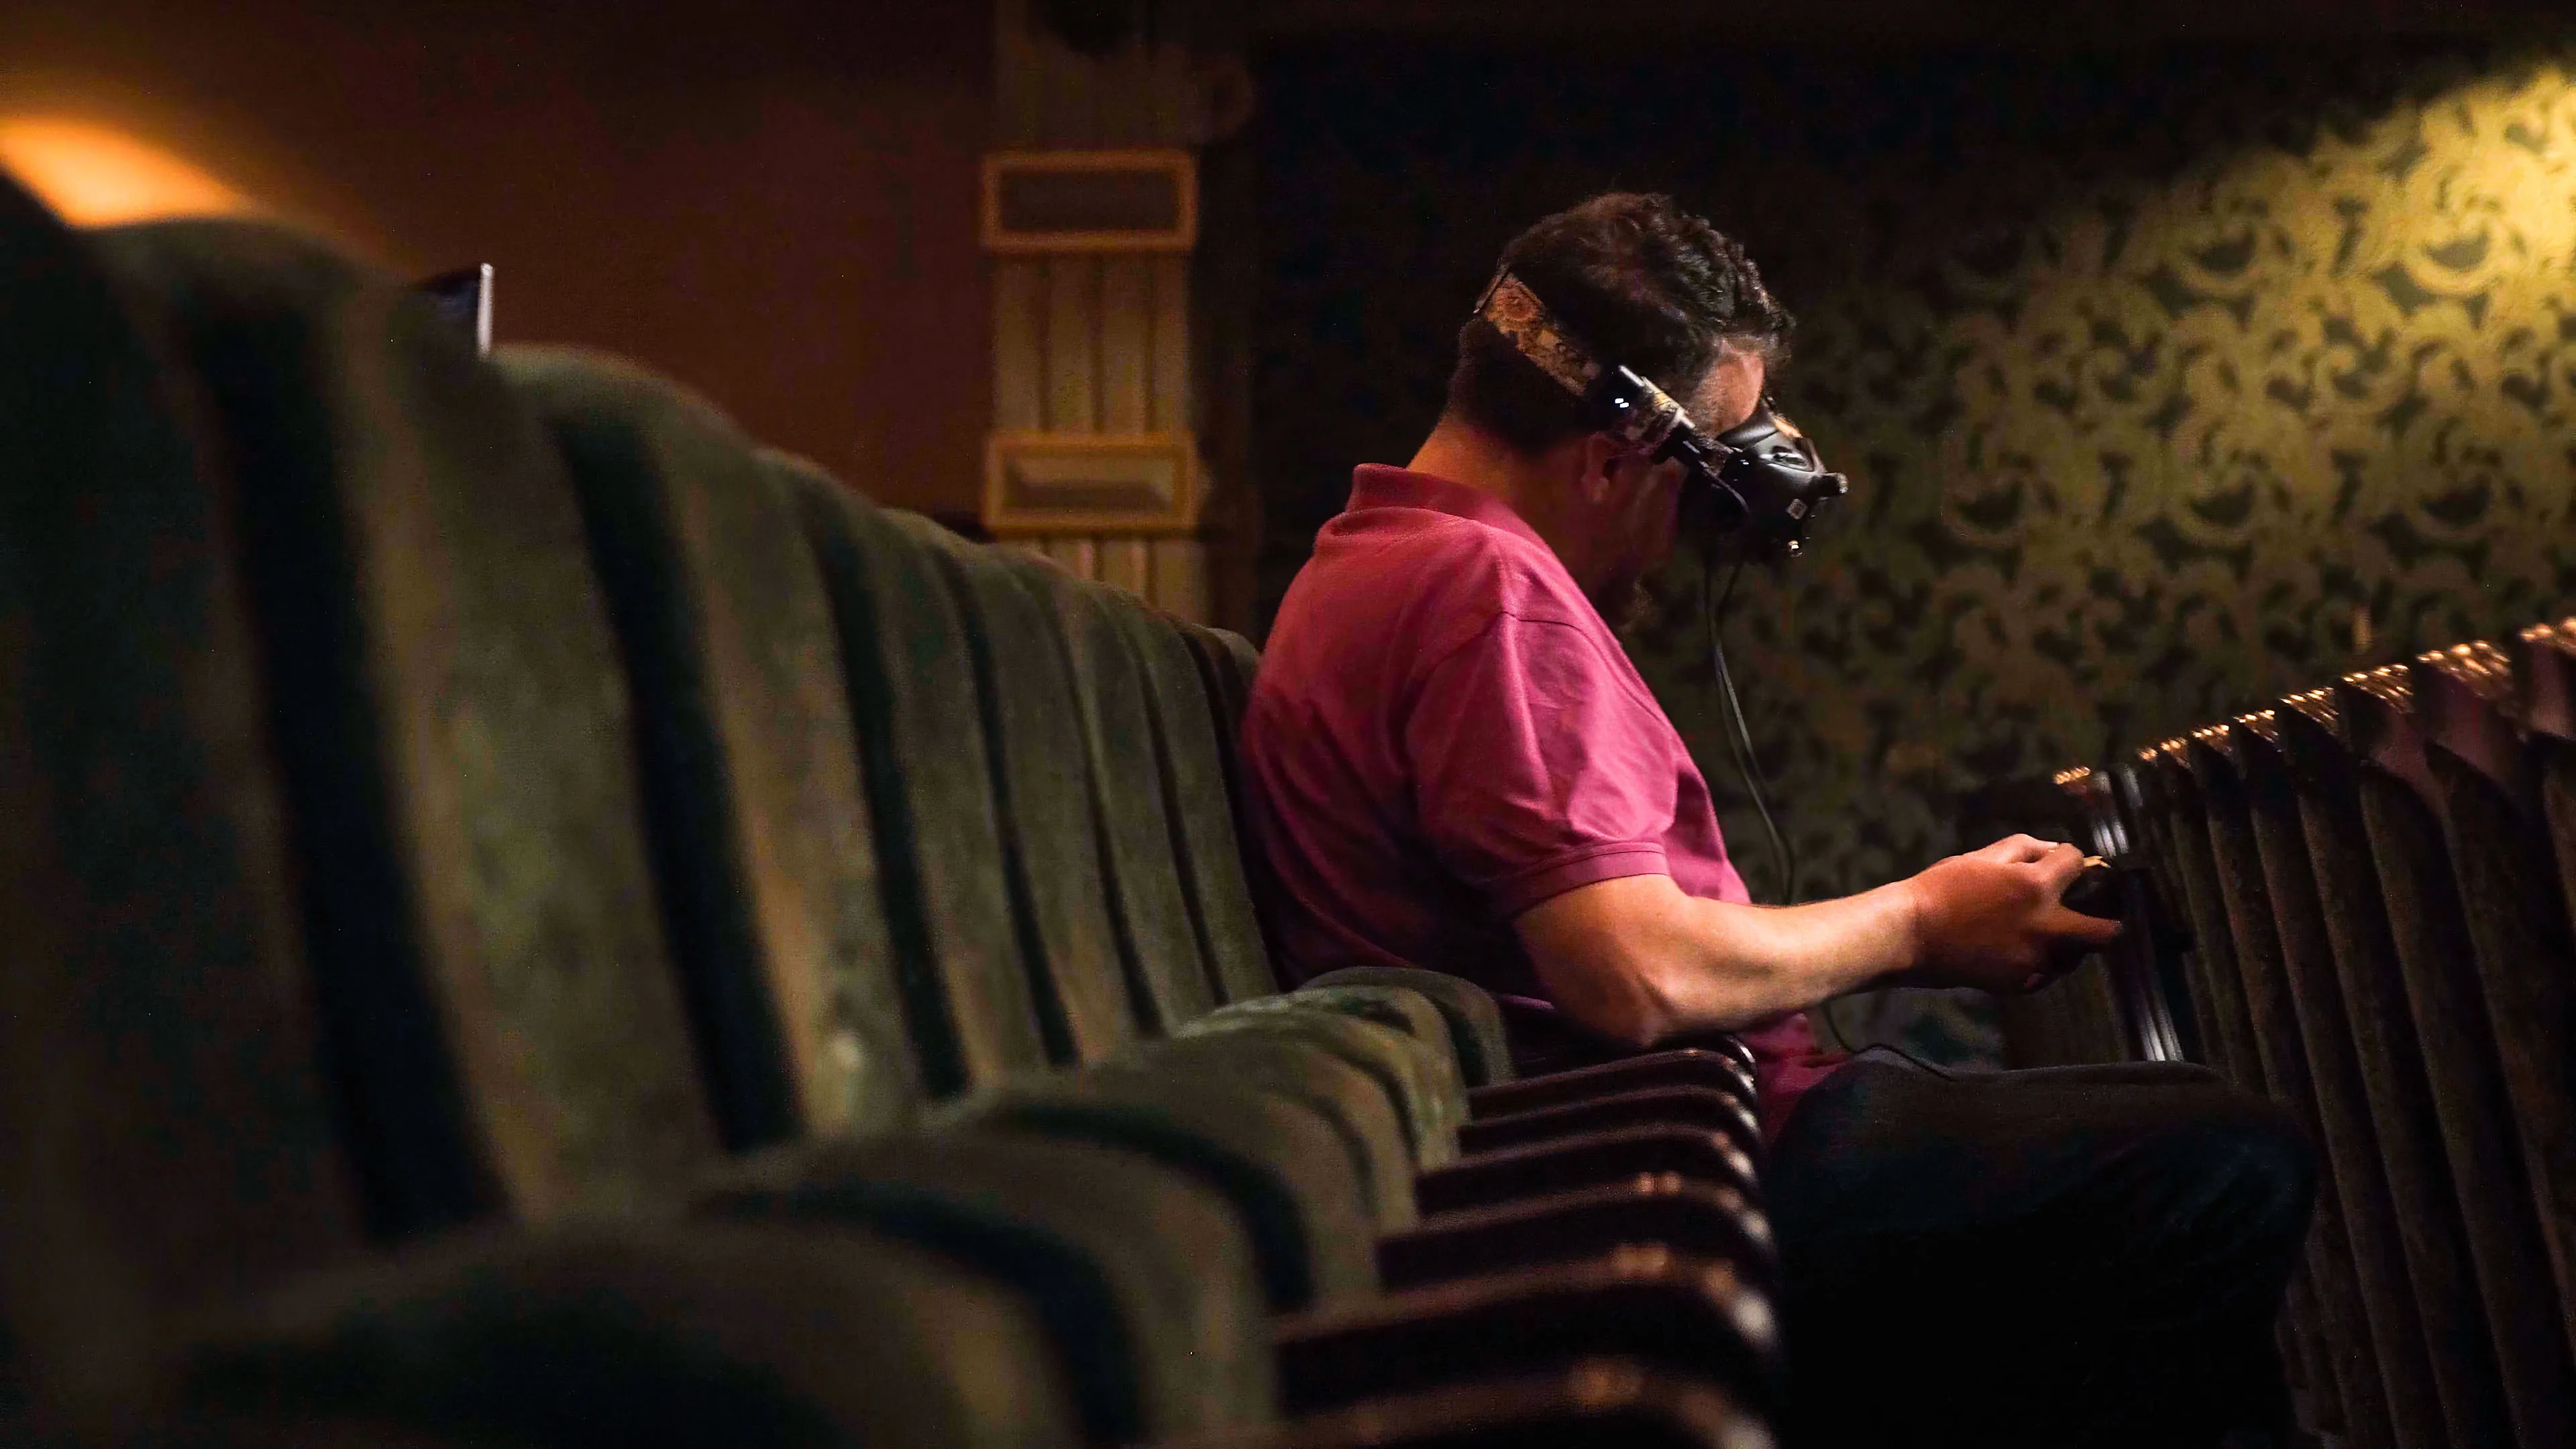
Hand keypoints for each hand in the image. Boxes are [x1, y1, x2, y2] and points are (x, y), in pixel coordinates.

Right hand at [1900, 836, 2123, 993]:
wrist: (1910, 934)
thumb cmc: (1942, 888)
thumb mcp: (1982, 857)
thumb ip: (2025, 848)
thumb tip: (2053, 851)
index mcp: (2036, 887)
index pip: (2076, 863)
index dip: (2070, 859)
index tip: (2064, 864)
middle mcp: (2045, 927)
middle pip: (2105, 932)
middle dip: (2107, 921)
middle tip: (2095, 916)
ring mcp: (2034, 960)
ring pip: (2076, 956)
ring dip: (2071, 943)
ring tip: (2049, 933)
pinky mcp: (2020, 983)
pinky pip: (2047, 974)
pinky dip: (2043, 963)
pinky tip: (2022, 951)